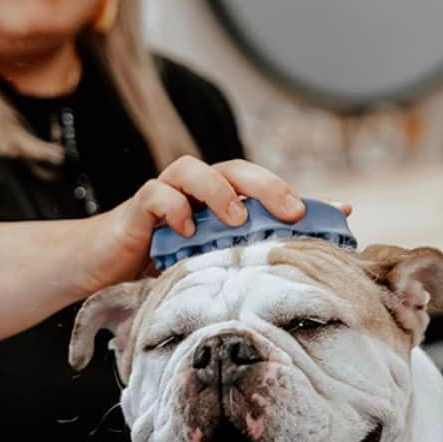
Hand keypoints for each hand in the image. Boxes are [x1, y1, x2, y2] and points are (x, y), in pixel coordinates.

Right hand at [82, 157, 321, 292]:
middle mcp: (197, 191)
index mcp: (221, 203)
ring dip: (220, 190)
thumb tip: (300, 271)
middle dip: (268, 185)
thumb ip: (246, 263)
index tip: (342, 213)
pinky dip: (173, 206)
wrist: (100, 269)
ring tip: (237, 218)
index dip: (304, 197)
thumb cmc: (159, 267)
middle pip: (236, 169)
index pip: (266, 189)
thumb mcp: (211, 268)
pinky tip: (186, 229)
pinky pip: (157, 194)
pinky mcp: (137, 209)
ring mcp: (167, 195)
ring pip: (194, 169)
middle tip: (291, 212)